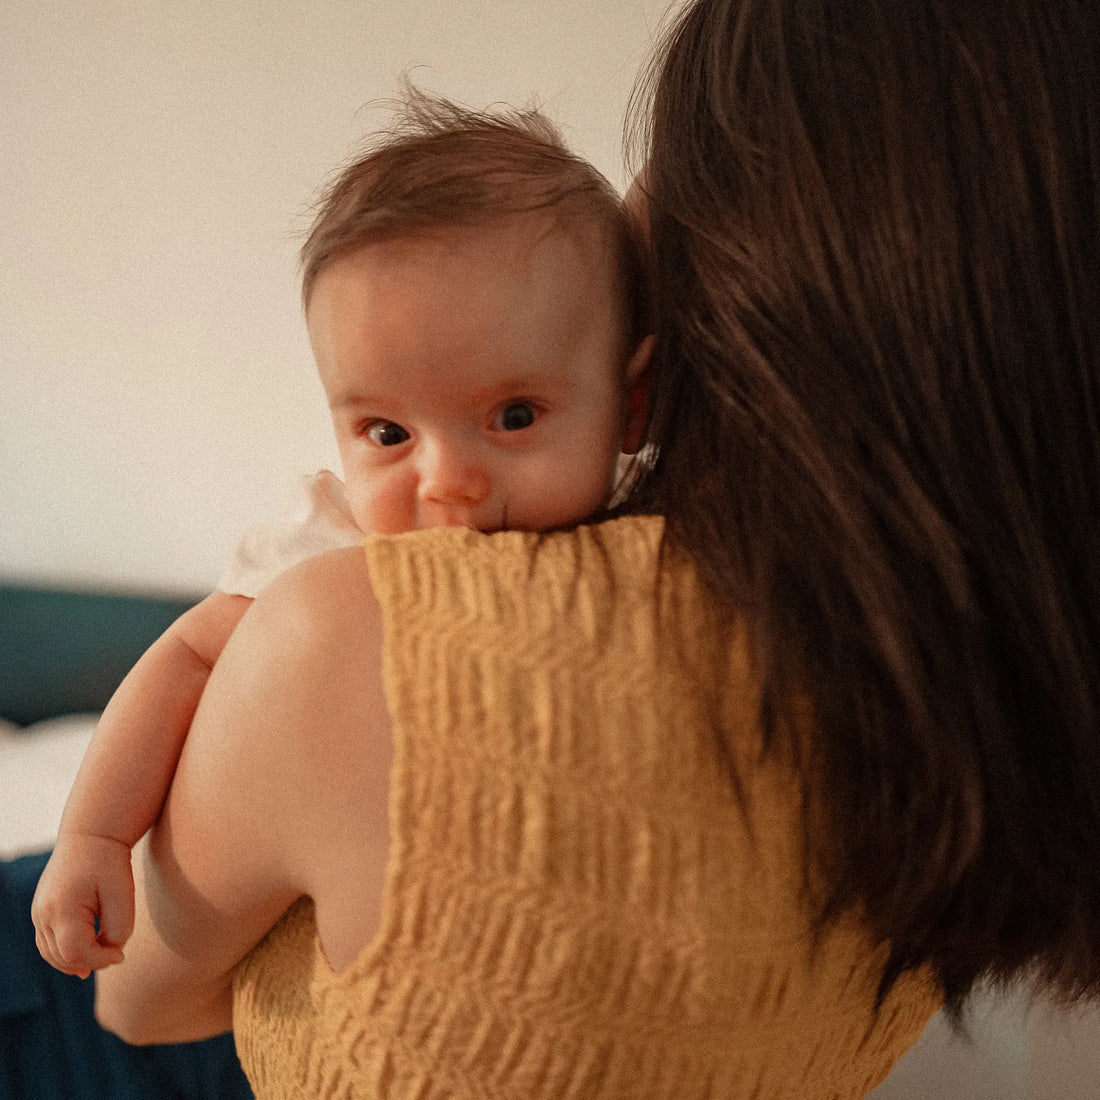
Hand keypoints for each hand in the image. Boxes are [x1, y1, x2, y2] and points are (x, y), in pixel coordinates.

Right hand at [31, 832, 134, 978]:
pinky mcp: (40, 911)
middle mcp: (43, 914)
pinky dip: (64, 952)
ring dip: (75, 961)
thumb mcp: (123, 894)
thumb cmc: (110, 862)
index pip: (76, 953)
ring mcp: (38, 913)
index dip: (100, 960)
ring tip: (100, 960)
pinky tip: (84, 956)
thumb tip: (111, 952)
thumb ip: (119, 929)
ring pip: (51, 953)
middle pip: (62, 957)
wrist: (90, 835)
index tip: (122, 955)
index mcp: (62, 908)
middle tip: (115, 956)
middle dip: (90, 962)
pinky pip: (47, 942)